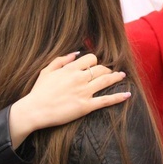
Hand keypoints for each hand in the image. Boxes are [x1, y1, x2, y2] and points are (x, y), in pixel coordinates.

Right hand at [8, 53, 128, 146]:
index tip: (96, 66)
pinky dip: (118, 97)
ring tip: (122, 76)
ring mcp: (84, 92)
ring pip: (106, 81)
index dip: (95, 61)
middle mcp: (79, 79)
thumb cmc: (39, 91)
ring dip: (116, 77)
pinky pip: (105, 100)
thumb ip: (61, 60)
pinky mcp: (86, 107)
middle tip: (112, 71)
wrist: (34, 110)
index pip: (91, 59)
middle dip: (108, 69)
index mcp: (70, 69)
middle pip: (101, 69)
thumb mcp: (47, 71)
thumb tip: (75, 53)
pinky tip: (127, 94)